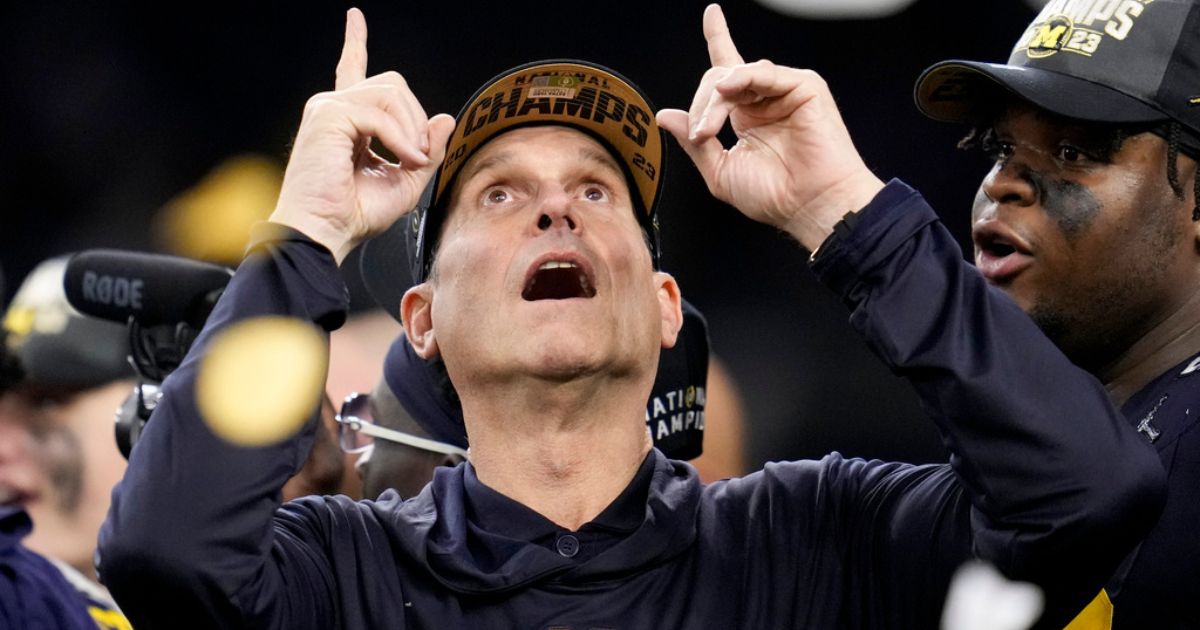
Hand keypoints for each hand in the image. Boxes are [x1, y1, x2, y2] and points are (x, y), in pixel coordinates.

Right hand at [268, 8, 456, 263]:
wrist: (324, 233)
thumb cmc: (354, 215)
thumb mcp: (405, 183)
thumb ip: (426, 150)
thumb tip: (444, 118)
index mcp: (346, 121)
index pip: (352, 70)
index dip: (355, 42)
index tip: (355, 16)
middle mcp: (333, 108)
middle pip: (393, 83)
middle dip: (417, 117)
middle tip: (419, 157)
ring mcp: (328, 108)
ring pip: (390, 92)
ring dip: (412, 130)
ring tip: (412, 162)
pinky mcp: (329, 115)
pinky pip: (381, 113)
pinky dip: (401, 138)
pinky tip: (402, 159)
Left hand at [656, 4, 883, 250]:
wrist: (809, 206)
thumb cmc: (773, 196)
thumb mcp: (720, 172)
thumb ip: (693, 143)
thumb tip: (665, 116)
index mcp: (748, 116)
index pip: (727, 74)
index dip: (719, 38)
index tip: (711, 15)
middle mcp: (765, 100)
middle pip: (719, 76)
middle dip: (701, 104)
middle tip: (700, 134)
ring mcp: (784, 91)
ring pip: (735, 73)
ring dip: (714, 101)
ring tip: (710, 130)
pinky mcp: (803, 86)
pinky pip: (763, 71)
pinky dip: (740, 78)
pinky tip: (728, 92)